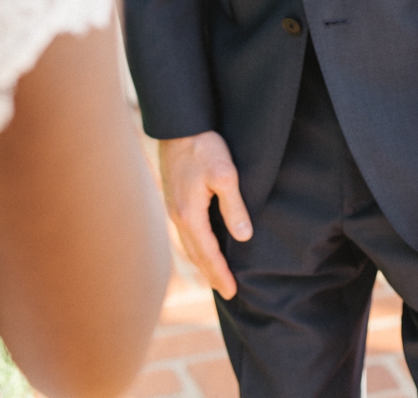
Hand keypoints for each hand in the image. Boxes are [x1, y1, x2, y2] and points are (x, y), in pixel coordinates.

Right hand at [158, 130, 252, 297]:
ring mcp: (173, 207)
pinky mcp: (174, 198)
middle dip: (210, 274)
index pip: (208, 253)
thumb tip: (243, 236)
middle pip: (195, 254)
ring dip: (202, 262)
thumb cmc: (203, 147)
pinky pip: (185, 232)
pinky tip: (202, 245)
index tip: (233, 292)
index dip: (220, 273)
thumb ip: (234, 206)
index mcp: (190, 214)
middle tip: (226, 292)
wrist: (178, 125)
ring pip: (188, 244)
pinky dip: (196, 246)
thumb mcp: (224, 175)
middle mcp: (178, 215)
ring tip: (215, 275)